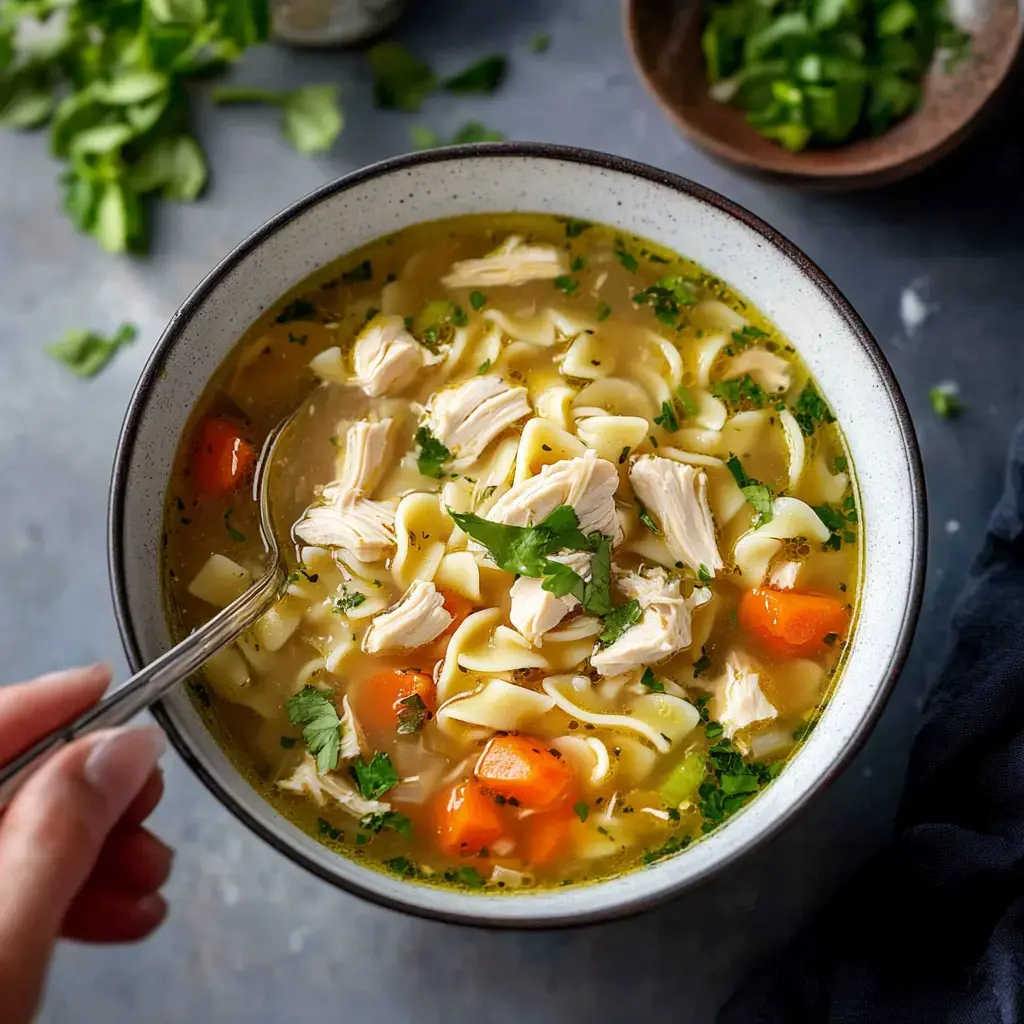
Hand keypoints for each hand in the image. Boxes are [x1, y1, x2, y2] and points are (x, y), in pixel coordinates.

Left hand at [0, 665, 170, 1023]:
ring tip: (148, 885)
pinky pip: (1, 893)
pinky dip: (62, 897)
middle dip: (83, 797)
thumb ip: (57, 838)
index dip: (41, 704)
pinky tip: (116, 917)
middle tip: (151, 814)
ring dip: (87, 853)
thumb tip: (125, 746)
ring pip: (7, 843)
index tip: (116, 692)